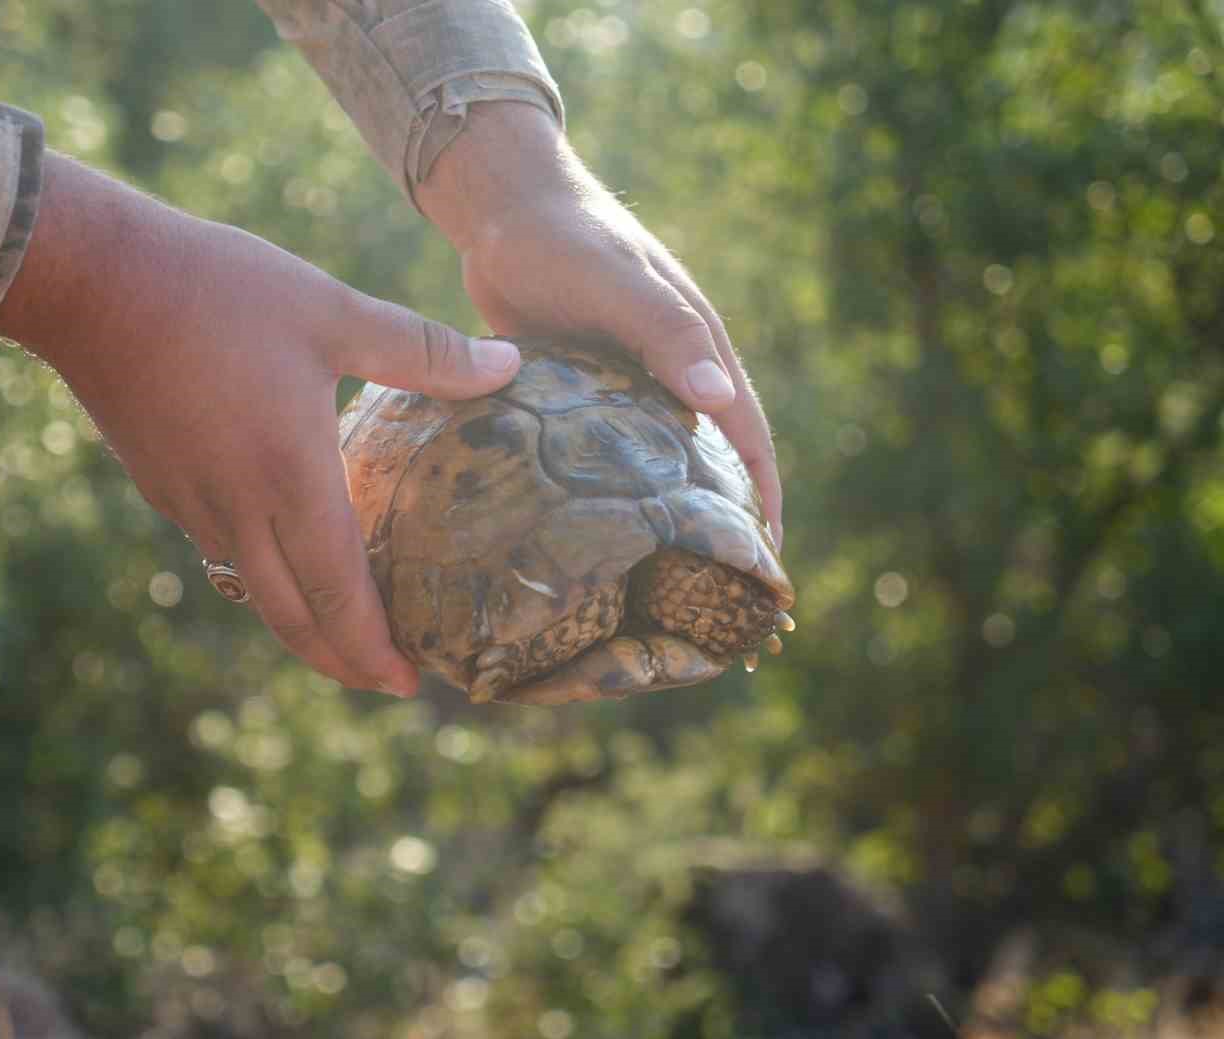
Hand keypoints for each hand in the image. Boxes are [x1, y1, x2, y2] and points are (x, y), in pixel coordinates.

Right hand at [0, 153, 521, 694]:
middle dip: (343, 661)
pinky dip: (265, 577)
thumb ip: (424, 351)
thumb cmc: (216, 289)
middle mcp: (236, 510)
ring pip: (256, 591)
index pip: (338, 595)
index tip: (410, 684)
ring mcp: (191, 504)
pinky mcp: (161, 485)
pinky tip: (284, 553)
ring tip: (346, 626)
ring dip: (303, 623)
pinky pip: (223, 552)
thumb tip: (509, 366)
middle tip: (386, 680)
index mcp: (288, 478)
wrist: (90, 279)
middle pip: (294, 619)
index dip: (374, 649)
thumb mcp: (330, 310)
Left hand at [416, 103, 782, 548]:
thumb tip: (717, 400)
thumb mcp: (616, 283)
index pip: (748, 438)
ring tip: (659, 583)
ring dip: (666, 513)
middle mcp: (671, 369)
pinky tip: (595, 533)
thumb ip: (664, 333)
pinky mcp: (583, 388)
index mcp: (697, 346)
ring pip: (658, 461)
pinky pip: (607, 450)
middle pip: (710, 459)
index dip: (763, 502)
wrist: (501, 205)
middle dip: (721, 523)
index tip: (769, 566)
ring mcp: (627, 381)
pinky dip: (614, 491)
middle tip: (714, 600)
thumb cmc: (563, 237)